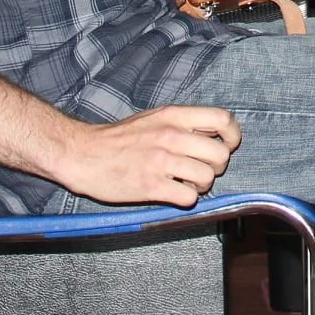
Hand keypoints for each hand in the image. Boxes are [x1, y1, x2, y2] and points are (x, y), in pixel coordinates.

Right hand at [53, 105, 242, 207]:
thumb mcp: (154, 118)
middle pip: (221, 154)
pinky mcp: (151, 186)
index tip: (227, 145)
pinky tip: (174, 193)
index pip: (222, 119)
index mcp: (173, 116)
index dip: (232, 135)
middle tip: (203, 170)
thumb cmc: (120, 138)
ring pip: (207, 177)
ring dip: (201, 185)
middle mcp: (171, 136)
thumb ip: (183, 124)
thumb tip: (214, 135)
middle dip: (217, 166)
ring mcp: (161, 161)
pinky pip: (189, 197)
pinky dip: (186, 199)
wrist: (83, 154)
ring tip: (186, 183)